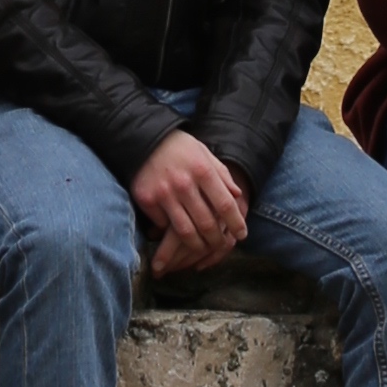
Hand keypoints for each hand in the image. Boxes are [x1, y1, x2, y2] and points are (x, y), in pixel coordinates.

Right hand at [131, 128, 250, 272]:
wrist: (144, 138)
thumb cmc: (180, 148)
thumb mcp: (205, 154)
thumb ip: (222, 174)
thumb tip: (238, 195)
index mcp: (202, 170)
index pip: (225, 204)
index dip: (236, 223)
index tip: (242, 235)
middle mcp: (184, 183)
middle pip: (206, 223)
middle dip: (217, 240)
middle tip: (221, 245)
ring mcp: (164, 194)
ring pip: (185, 232)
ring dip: (197, 245)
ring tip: (203, 247)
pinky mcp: (147, 200)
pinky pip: (164, 226)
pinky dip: (171, 232)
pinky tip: (176, 234)